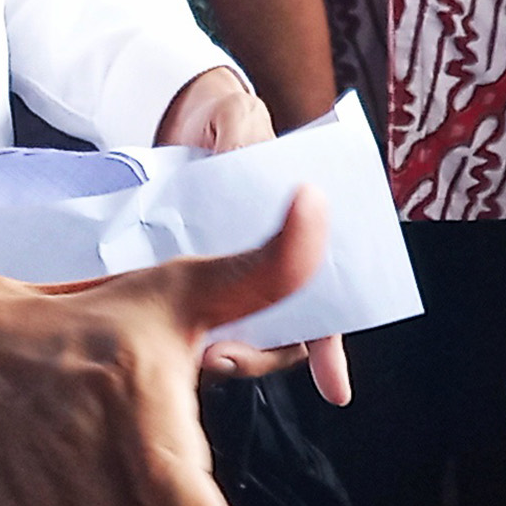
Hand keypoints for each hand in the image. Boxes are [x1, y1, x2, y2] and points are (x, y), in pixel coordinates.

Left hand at [155, 66, 351, 406]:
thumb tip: (288, 178)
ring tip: (197, 354)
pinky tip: (171, 349)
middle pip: (279, 335)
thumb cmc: (225, 123)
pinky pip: (194, 324)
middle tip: (224, 357)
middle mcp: (268, 266)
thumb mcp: (242, 126)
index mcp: (298, 238)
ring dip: (223, 355)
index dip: (329, 349)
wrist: (178, 117)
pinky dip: (185, 342)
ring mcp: (227, 279)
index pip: (325, 305)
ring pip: (238, 337)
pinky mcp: (183, 284)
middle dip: (259, 356)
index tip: (334, 388)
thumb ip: (257, 143)